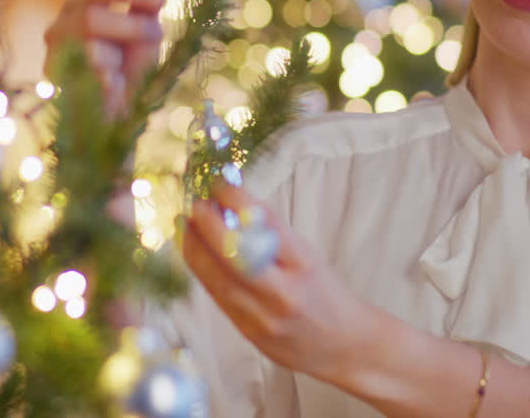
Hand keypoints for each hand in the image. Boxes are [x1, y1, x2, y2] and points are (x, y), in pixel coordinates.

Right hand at [44, 0, 166, 116]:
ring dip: (121, 47)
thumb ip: (147, 9)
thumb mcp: (145, 37)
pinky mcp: (55, 78)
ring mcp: (53, 52)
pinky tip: (114, 82)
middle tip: (157, 34)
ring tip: (130, 64)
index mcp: (78, 9)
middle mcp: (60, 26)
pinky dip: (108, 74)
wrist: (115, 120)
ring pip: (86, 31)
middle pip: (90, 8)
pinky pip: (85, 66)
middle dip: (131, 22)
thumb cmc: (129, 74)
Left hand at [182, 181, 369, 383]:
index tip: (219, 184)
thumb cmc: (325, 293)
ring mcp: (264, 317)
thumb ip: (271, 235)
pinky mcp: (249, 334)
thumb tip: (229, 204)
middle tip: (194, 205)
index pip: (266, 224)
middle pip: (235, 256)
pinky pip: (218, 298)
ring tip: (184, 226)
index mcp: (304, 264)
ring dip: (195, 249)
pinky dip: (202, 272)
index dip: (237, 200)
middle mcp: (284, 292)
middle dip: (207, 226)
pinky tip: (194, 254)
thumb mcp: (308, 255)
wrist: (345, 346)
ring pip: (218, 280)